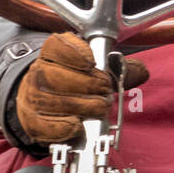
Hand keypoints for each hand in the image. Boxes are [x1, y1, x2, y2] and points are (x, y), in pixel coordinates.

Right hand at [16, 32, 148, 145]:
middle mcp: (39, 71)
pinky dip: (62, 127)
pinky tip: (77, 125)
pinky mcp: (31, 120)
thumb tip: (142, 71)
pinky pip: (42, 124)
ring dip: (80, 106)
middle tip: (105, 91)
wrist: (44, 101)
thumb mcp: (96, 70)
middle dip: (86, 84)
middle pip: (55, 75)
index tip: (92, 62)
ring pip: (50, 100)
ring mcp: (32, 96)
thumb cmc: (73, 82)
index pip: (57, 46)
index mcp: (53, 53)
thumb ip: (118, 69)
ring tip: (99, 108)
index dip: (75, 53)